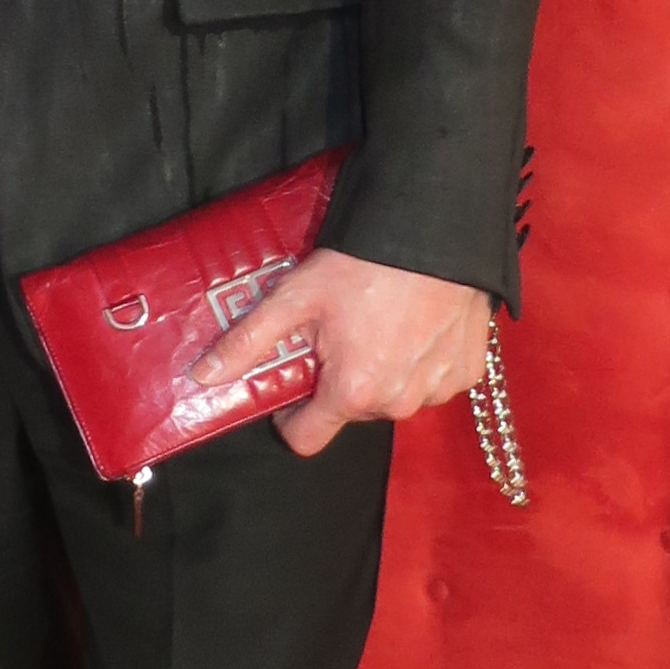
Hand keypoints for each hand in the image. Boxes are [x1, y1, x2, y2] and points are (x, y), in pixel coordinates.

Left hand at [188, 245, 488, 457]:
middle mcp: (398, 403)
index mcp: (352, 392)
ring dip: (382, 374)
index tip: (290, 388)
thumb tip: (202, 375)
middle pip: (351, 412)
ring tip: (378, 326)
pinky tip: (415, 325)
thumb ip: (247, 341)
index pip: (307, 438)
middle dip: (339, 384)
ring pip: (393, 398)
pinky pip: (433, 382)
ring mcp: (438, 390)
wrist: (436, 230)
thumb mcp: (295, 297)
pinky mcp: (466, 372)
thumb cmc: (363, 263)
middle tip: (336, 336)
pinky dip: (421, 363)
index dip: (290, 416)